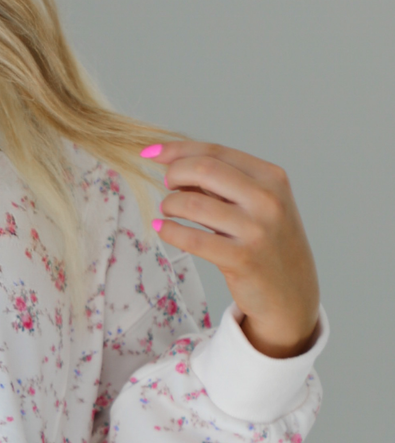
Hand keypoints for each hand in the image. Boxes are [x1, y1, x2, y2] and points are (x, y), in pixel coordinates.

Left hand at [147, 139, 320, 356]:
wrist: (291, 292)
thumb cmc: (267, 242)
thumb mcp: (256, 204)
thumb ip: (222, 184)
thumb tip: (174, 163)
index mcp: (272, 177)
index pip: (216, 152)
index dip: (178, 150)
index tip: (151, 153)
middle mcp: (267, 199)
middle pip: (204, 169)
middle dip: (174, 173)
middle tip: (166, 186)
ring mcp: (256, 230)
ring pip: (193, 204)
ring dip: (170, 204)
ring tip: (168, 210)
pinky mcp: (242, 259)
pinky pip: (192, 239)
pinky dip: (170, 231)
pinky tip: (163, 229)